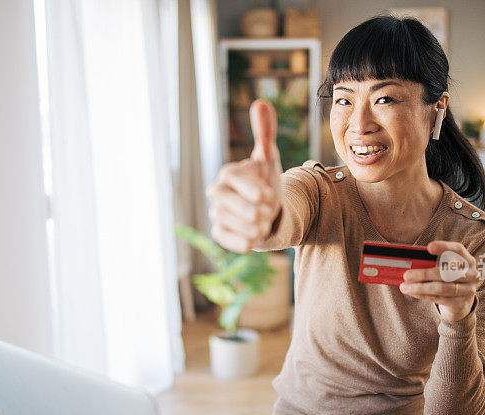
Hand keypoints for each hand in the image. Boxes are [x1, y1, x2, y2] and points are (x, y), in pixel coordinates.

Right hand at [207, 100, 282, 252]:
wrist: (267, 210)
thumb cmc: (265, 182)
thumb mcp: (269, 158)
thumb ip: (264, 132)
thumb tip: (261, 102)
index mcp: (229, 174)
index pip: (233, 179)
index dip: (252, 189)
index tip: (268, 196)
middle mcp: (217, 193)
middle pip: (227, 204)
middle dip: (254, 211)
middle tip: (268, 212)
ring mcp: (216, 213)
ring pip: (228, 223)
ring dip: (252, 227)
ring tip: (264, 223)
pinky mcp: (218, 232)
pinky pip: (224, 239)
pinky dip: (241, 241)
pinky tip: (254, 240)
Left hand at [399, 241, 478, 322]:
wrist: (460, 302)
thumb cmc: (447, 279)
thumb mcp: (443, 269)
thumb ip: (430, 263)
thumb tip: (408, 262)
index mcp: (467, 259)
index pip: (457, 249)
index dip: (444, 247)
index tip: (429, 247)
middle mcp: (471, 274)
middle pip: (447, 272)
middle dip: (424, 273)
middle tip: (407, 275)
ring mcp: (467, 290)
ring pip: (441, 288)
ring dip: (420, 287)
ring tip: (405, 287)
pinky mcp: (460, 303)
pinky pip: (439, 299)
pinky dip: (422, 295)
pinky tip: (412, 293)